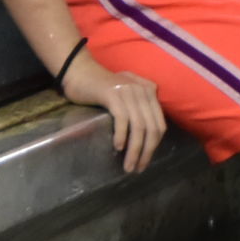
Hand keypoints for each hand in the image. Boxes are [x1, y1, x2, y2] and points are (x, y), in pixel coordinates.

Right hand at [61, 55, 166, 172]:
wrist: (79, 72)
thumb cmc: (101, 88)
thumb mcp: (126, 96)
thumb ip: (139, 108)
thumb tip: (145, 138)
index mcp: (150, 92)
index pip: (160, 125)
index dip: (154, 146)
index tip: (144, 162)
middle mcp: (143, 91)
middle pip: (152, 128)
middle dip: (146, 152)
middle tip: (137, 169)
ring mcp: (129, 91)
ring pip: (139, 127)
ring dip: (135, 150)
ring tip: (128, 166)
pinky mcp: (113, 94)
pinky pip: (123, 119)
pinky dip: (122, 135)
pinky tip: (118, 147)